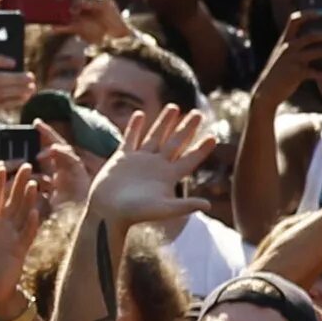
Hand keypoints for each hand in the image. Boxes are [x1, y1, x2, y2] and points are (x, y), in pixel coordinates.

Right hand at [87, 107, 217, 223]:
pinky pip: (130, 138)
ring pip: (155, 137)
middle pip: (175, 143)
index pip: (189, 159)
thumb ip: (184, 206)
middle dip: (187, 128)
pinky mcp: (122, 158)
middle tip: (198, 113)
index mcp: (168, 177)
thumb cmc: (135, 214)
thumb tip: (209, 206)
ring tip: (174, 107)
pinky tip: (139, 114)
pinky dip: (135, 127)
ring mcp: (139, 161)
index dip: (201, 149)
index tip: (214, 137)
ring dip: (164, 122)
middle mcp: (156, 166)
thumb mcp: (162, 209)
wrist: (108, 213)